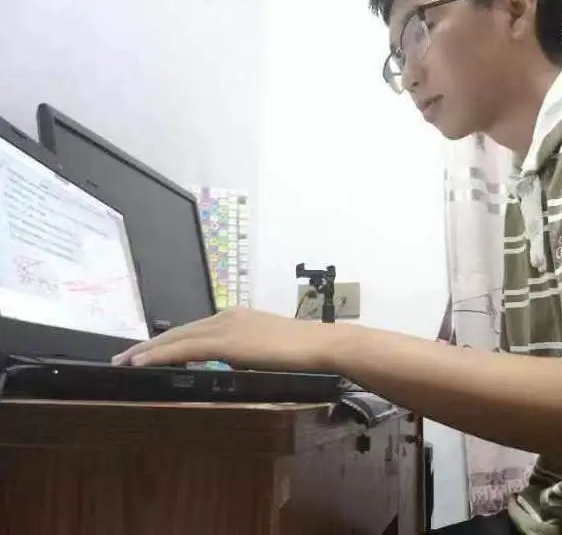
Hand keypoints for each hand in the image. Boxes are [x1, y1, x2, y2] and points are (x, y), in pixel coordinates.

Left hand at [111, 307, 336, 372]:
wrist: (318, 344)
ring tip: (125, 360)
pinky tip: (143, 361)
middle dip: (149, 344)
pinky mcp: (227, 342)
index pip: (193, 329)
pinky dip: (161, 354)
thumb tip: (231, 364)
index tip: (146, 351)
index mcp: (235, 318)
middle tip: (123, 356)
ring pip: (177, 337)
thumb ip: (244, 352)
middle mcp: (226, 317)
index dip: (167, 340)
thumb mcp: (265, 348)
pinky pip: (185, 348)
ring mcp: (225, 327)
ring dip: (148, 349)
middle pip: (179, 330)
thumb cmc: (299, 350)